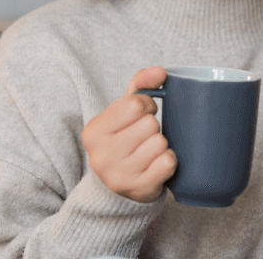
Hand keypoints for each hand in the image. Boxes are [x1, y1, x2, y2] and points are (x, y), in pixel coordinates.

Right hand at [81, 67, 176, 202]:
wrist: (120, 186)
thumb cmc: (123, 139)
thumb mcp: (124, 111)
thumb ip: (141, 85)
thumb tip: (161, 72)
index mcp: (94, 131)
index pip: (136, 104)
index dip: (147, 105)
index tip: (142, 114)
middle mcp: (101, 155)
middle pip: (150, 124)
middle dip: (153, 127)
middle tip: (144, 136)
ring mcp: (119, 176)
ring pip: (160, 143)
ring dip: (161, 144)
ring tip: (149, 150)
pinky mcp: (138, 190)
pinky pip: (167, 163)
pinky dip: (168, 160)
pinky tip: (157, 164)